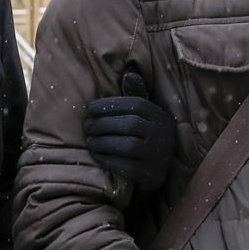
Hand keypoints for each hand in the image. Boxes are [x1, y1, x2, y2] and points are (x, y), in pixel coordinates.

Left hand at [83, 71, 174, 191]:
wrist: (162, 172)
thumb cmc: (147, 136)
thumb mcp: (146, 115)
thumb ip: (136, 95)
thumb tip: (129, 74)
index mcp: (160, 116)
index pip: (135, 105)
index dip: (110, 105)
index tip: (90, 108)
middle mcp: (163, 135)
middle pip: (130, 125)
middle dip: (103, 124)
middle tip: (86, 126)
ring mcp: (157, 156)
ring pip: (127, 146)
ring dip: (103, 142)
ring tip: (89, 140)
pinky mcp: (150, 175)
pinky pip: (125, 166)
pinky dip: (107, 159)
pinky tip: (96, 154)